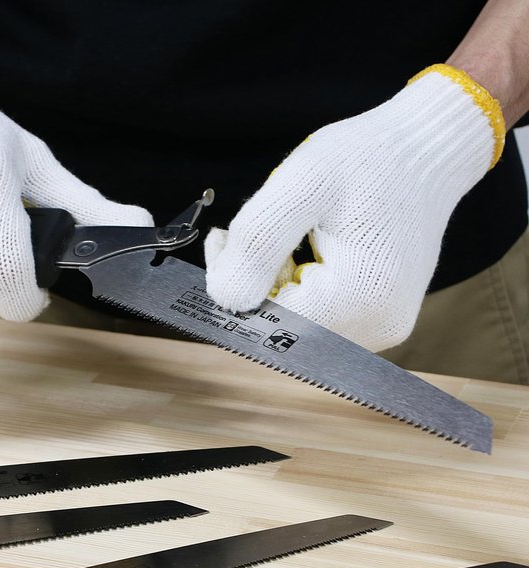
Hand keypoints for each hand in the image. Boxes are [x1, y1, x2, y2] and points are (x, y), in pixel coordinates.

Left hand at [204, 66, 502, 351]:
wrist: (425, 153)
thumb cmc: (367, 159)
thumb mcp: (302, 183)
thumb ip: (256, 241)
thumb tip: (224, 298)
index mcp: (358, 298)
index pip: (264, 320)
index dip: (236, 281)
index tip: (228, 239)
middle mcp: (375, 329)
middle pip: (279, 328)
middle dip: (259, 284)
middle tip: (270, 230)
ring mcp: (381, 331)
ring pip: (295, 327)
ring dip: (279, 288)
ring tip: (299, 239)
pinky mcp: (380, 325)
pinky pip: (319, 321)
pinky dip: (302, 291)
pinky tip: (315, 256)